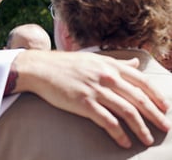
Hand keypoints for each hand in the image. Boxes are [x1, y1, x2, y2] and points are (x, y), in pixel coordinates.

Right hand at [13, 50, 170, 147]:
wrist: (41, 68)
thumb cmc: (66, 64)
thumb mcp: (94, 58)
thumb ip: (117, 62)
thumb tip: (136, 62)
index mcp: (111, 65)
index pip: (142, 81)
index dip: (157, 95)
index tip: (165, 108)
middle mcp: (107, 76)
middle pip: (139, 98)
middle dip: (155, 115)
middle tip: (165, 127)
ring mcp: (95, 90)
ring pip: (127, 111)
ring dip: (140, 128)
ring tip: (147, 139)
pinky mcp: (83, 103)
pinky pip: (107, 121)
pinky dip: (119, 133)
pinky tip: (124, 142)